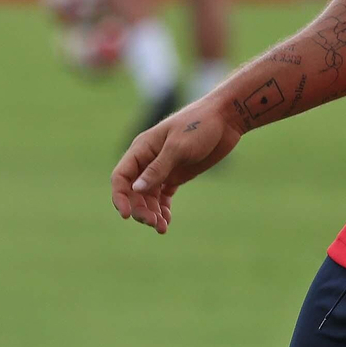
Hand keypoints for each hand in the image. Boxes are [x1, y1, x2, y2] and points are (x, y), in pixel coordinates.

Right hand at [110, 99, 242, 234]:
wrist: (226, 119)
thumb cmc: (200, 125)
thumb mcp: (178, 147)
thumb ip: (157, 169)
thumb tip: (135, 189)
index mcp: (142, 148)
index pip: (121, 176)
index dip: (119, 197)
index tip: (126, 216)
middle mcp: (148, 159)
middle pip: (133, 191)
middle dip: (140, 209)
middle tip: (154, 223)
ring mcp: (162, 168)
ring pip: (148, 196)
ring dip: (151, 213)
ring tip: (162, 227)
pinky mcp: (176, 174)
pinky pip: (163, 196)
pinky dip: (162, 209)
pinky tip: (167, 220)